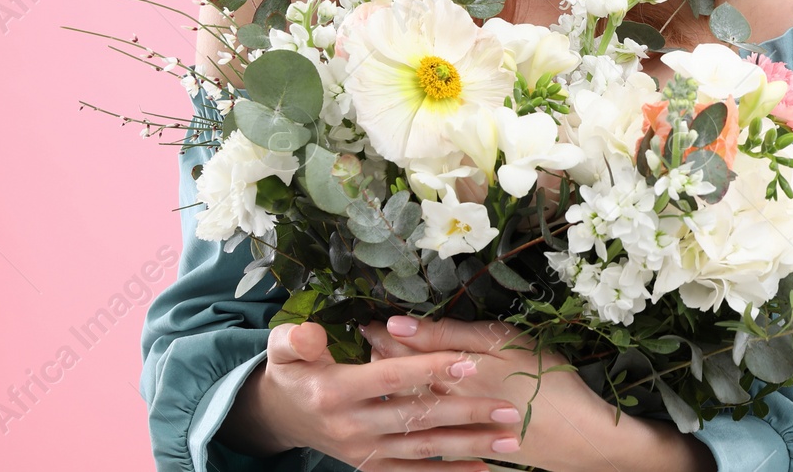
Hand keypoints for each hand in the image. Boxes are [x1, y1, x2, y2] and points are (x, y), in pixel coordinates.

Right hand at [225, 320, 526, 471]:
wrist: (283, 417)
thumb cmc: (293, 372)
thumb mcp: (282, 348)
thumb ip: (296, 339)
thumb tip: (312, 334)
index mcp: (335, 390)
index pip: (391, 378)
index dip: (428, 369)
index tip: (467, 361)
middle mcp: (352, 425)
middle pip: (417, 416)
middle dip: (465, 412)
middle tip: (507, 408)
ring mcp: (364, 450)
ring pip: (424, 448)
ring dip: (469, 446)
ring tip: (509, 440)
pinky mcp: (372, 466)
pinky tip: (482, 470)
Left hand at [362, 315, 714, 471]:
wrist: (582, 439)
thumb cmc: (548, 379)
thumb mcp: (503, 343)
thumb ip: (448, 333)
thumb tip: (395, 323)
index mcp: (450, 371)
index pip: (402, 351)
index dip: (381, 335)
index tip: (362, 323)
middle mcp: (445, 404)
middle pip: (401, 382)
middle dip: (381, 363)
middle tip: (365, 344)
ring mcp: (455, 431)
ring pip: (411, 407)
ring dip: (394, 390)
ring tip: (379, 373)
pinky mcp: (468, 448)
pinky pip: (430, 434)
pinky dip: (415, 420)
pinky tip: (409, 412)